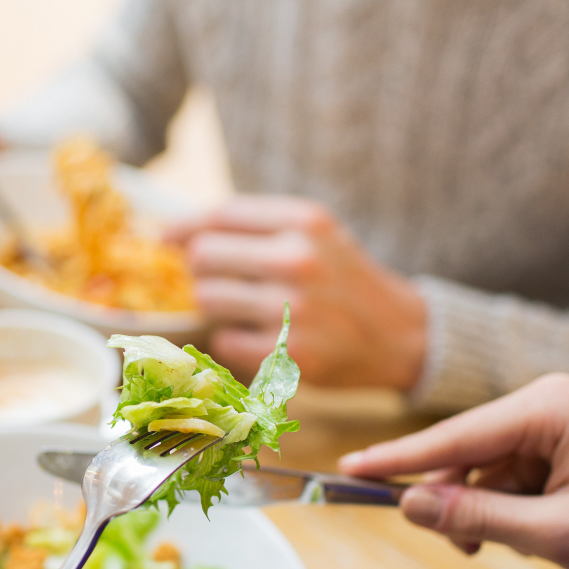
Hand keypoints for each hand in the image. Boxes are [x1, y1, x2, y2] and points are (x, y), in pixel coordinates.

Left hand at [168, 196, 426, 388]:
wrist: (402, 336)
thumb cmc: (345, 282)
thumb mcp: (316, 236)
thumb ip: (255, 227)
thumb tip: (175, 233)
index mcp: (305, 221)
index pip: (221, 215)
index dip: (185, 227)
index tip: (166, 239)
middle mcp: (299, 260)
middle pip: (203, 256)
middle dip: (203, 270)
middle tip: (224, 282)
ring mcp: (292, 309)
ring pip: (207, 299)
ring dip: (217, 307)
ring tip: (249, 310)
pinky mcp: (287, 354)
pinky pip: (224, 342)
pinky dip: (235, 343)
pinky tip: (264, 339)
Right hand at [339, 374, 568, 568]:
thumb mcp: (555, 534)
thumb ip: (476, 518)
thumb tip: (408, 506)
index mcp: (551, 407)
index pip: (457, 434)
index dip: (400, 458)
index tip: (349, 468)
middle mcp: (546, 402)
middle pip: (464, 450)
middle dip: (454, 500)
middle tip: (463, 547)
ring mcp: (550, 423)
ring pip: (479, 469)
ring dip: (479, 511)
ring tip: (507, 546)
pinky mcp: (552, 446)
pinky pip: (501, 476)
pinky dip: (499, 509)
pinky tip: (523, 534)